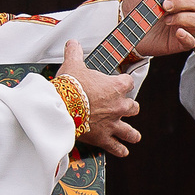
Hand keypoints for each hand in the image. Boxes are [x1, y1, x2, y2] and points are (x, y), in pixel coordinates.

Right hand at [59, 40, 141, 154]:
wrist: (61, 107)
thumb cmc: (69, 86)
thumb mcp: (72, 65)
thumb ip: (74, 52)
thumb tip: (72, 42)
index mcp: (115, 87)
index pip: (129, 82)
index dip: (124, 82)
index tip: (121, 83)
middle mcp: (119, 106)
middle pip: (133, 107)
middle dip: (129, 107)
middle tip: (122, 108)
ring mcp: (113, 123)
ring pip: (131, 131)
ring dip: (132, 133)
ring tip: (133, 136)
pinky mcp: (104, 138)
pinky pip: (117, 147)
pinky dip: (120, 150)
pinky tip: (123, 151)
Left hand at [126, 0, 194, 57]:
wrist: (124, 27)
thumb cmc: (134, 5)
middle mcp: (184, 9)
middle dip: (183, 1)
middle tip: (165, 4)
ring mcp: (183, 25)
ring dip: (183, 17)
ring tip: (165, 18)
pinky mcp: (179, 41)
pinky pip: (192, 41)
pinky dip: (186, 36)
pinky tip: (176, 32)